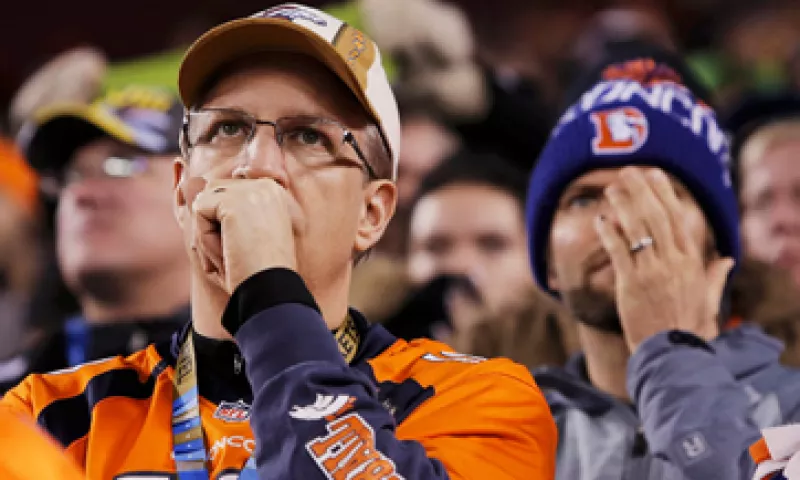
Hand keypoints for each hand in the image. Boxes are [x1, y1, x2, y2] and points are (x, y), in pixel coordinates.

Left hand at [190, 178, 296, 293]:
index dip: (224, 226)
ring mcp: (252, 191)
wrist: (270, 290)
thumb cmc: (256, 272)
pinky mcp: (235, 201)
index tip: (246, 251)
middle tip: (237, 255)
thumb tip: (189, 183)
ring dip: (208, 234)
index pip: (228, 194)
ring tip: (232, 254)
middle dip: (214, 227)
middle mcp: (266, 186)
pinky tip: (228, 253)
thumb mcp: (242, 236)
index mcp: (274, 194)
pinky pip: (199, 211)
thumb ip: (221, 209)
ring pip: (204, 203)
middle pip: (213, 194)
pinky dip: (205, 238)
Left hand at [593, 167, 733, 351]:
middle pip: (656, 215)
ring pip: (636, 228)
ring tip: (611, 188)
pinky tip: (600, 218)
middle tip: (628, 171)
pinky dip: (609, 233)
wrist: (673, 354)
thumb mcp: (707, 300)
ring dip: (623, 204)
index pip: (677, 218)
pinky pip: (618, 251)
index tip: (654, 175)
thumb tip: (727, 259)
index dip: (664, 194)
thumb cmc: (690, 329)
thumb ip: (714, 276)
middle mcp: (672, 261)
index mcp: (691, 261)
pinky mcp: (630, 284)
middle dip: (641, 190)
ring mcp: (651, 271)